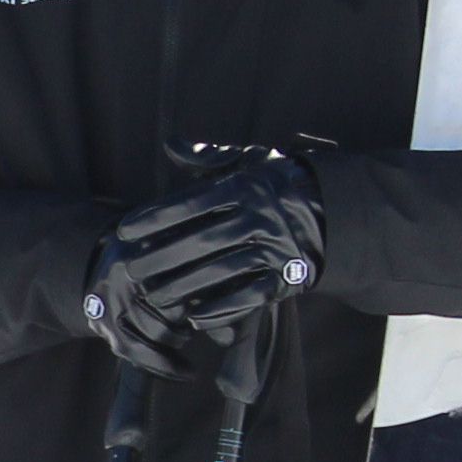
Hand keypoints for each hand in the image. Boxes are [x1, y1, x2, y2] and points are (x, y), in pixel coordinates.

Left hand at [86, 155, 324, 374]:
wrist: (337, 211)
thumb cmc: (279, 184)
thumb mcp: (250, 162)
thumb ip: (209, 157)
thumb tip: (171, 145)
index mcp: (246, 187)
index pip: (191, 204)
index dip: (155, 218)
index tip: (123, 231)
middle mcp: (260, 217)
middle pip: (202, 240)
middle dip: (162, 256)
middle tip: (129, 269)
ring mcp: (275, 249)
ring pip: (222, 271)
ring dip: (185, 286)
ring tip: (154, 295)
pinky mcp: (288, 277)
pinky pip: (252, 296)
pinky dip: (224, 308)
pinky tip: (196, 317)